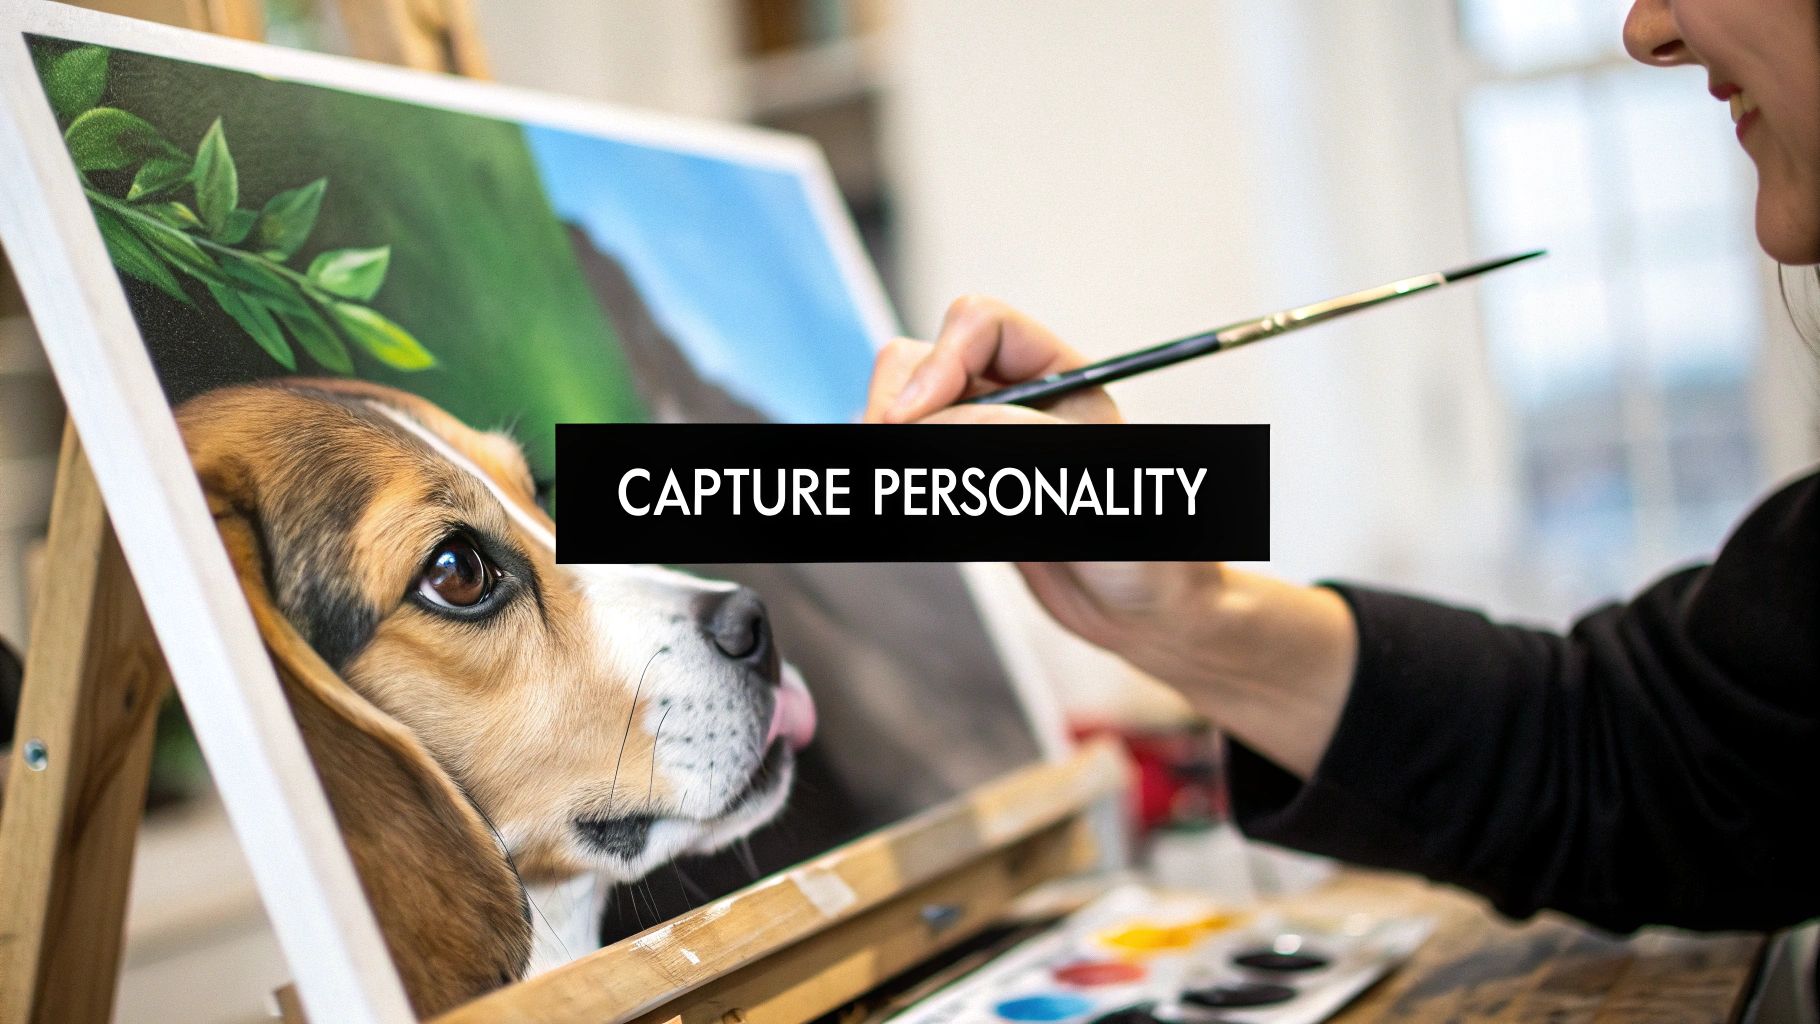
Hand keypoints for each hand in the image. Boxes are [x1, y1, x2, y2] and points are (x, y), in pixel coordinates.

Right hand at [864, 295, 1356, 776]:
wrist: (1147, 613)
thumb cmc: (1145, 548)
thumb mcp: (1081, 477)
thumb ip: (1007, 436)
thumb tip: (927, 422)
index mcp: (1059, 373)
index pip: (978, 325)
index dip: (936, 364)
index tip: (907, 421)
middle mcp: (1017, 397)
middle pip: (923, 361)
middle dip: (898, 403)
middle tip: (885, 456)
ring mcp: (986, 439)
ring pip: (907, 410)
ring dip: (892, 442)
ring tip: (901, 486)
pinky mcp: (965, 482)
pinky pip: (910, 458)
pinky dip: (897, 475)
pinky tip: (917, 508)